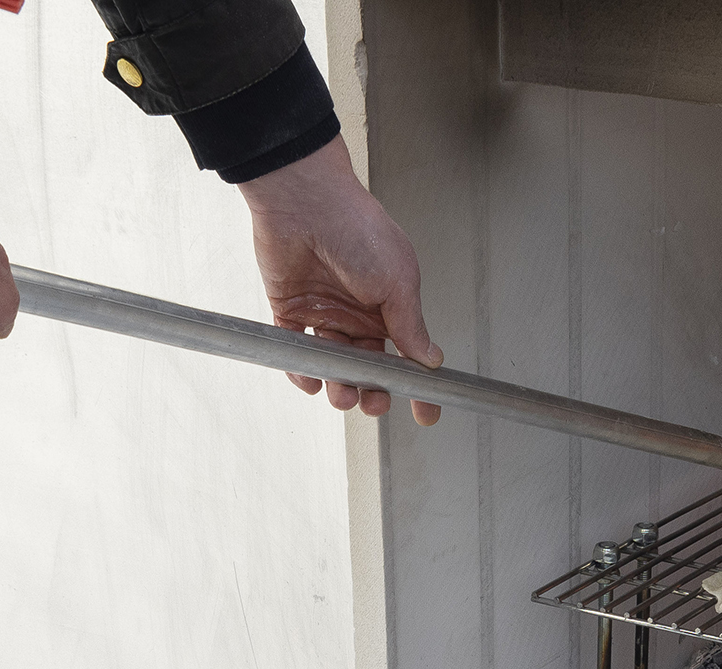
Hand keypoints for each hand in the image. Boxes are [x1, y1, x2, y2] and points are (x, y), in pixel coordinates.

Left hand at [239, 138, 441, 423]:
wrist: (305, 202)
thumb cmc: (357, 227)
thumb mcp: (398, 281)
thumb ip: (411, 326)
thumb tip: (430, 359)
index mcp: (390, 304)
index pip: (408, 354)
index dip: (417, 386)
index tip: (426, 412)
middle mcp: (358, 311)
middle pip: (370, 368)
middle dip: (373, 391)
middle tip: (373, 401)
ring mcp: (325, 313)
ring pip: (334, 366)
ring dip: (340, 386)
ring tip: (343, 392)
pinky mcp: (290, 310)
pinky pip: (297, 353)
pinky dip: (304, 372)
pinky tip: (312, 378)